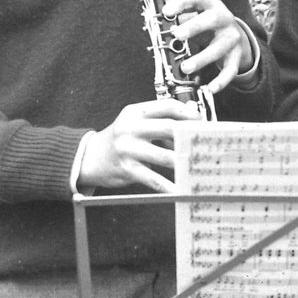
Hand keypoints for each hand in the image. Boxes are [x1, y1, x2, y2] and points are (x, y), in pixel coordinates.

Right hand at [78, 98, 200, 190]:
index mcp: (135, 112)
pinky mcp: (127, 169)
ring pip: (165, 156)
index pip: (168, 107)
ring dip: (185, 163)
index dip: (189, 114)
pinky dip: (170, 186)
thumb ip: (159, 121)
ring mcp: (128, 149)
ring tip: (201, 168)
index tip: (204, 123)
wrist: (90, 157)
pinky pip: (154, 179)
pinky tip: (182, 190)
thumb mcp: (134, 123)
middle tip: (208, 145)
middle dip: (191, 137)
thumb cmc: (121, 140)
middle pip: (169, 128)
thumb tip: (193, 124)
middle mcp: (131, 127)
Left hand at [162, 0, 253, 92]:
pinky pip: (230, 70)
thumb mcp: (196, 17)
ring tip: (185, 68)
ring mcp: (232, 38)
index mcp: (210, 5)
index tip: (166, 12)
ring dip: (201, 58)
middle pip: (211, 19)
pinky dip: (220, 81)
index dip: (181, 3)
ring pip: (219, 48)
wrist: (237, 37)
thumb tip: (156, 26)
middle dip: (194, 27)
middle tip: (177, 35)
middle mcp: (224, 19)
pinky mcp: (236, 57)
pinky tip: (209, 88)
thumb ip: (178, 20)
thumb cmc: (208, 26)